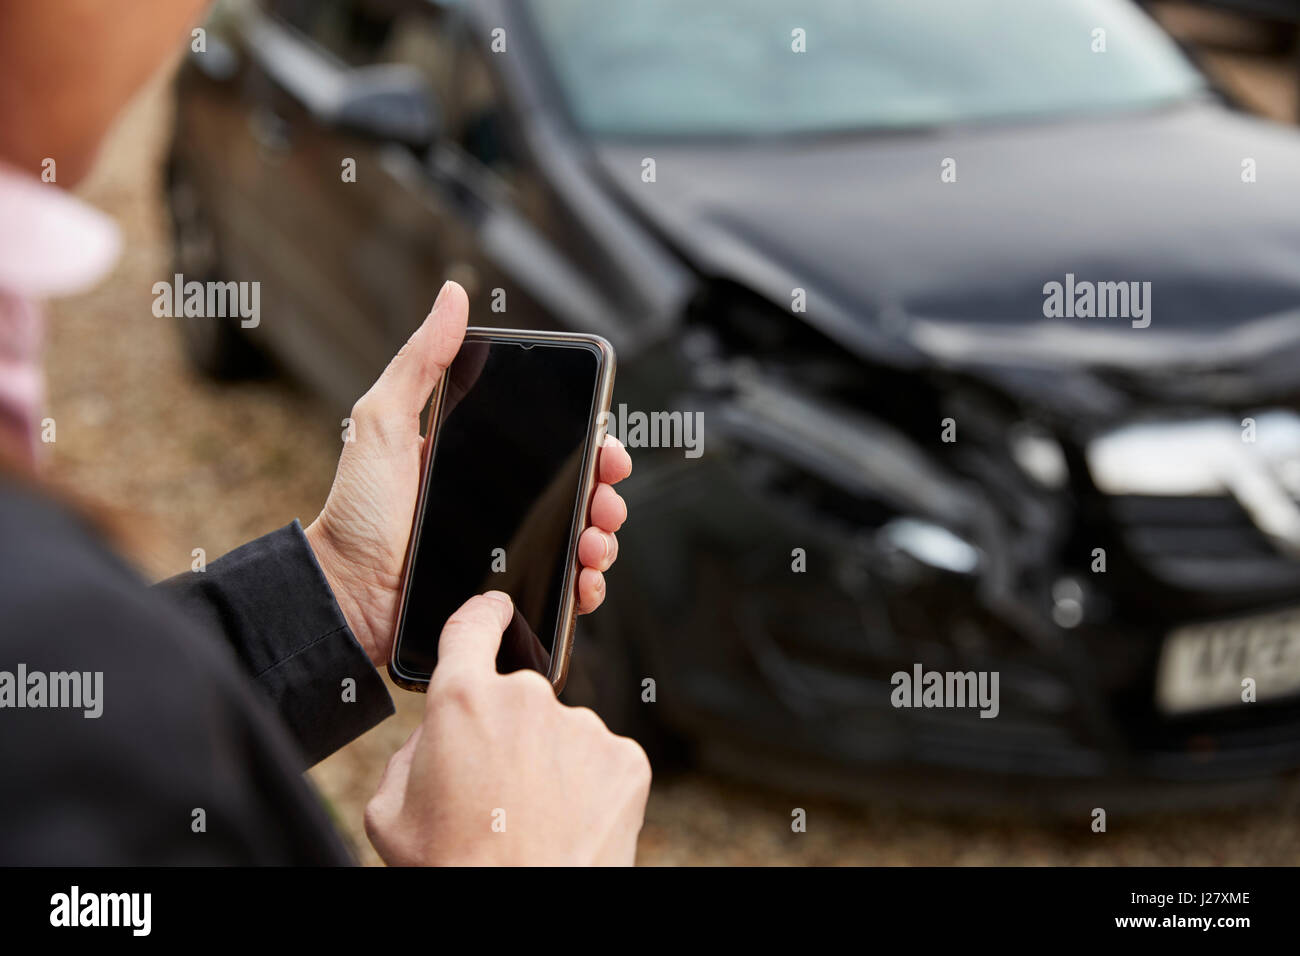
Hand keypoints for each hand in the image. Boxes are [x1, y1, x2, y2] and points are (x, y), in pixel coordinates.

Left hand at [304, 281, 632, 668]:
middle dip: (606, 492)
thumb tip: (453, 294)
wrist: (344, 594)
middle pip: (580, 492)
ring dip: (603, 537)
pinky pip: (563, 593)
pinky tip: (584, 579)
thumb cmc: (356, 511)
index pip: (556, 446)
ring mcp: (509, 552)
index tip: (607, 445)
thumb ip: (420, 361)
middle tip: (606, 497)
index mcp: (482, 460)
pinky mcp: (508, 598)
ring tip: (592, 540)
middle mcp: (502, 504)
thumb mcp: (383, 421)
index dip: (592, 444)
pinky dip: (586, 587)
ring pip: (581, 540)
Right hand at [364, 592, 650, 864]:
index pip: (472, 625)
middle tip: (496, 793)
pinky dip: (588, 787)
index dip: (481, 615)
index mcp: (463, 700)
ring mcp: (584, 727)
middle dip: (508, 734)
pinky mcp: (626, 759)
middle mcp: (528, 698)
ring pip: (562, 733)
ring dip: (550, 765)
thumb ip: (410, 752)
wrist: (520, 919)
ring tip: (533, 820)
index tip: (493, 611)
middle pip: (518, 696)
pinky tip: (568, 824)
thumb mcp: (388, 814)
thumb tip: (437, 737)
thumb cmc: (450, 871)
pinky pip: (601, 760)